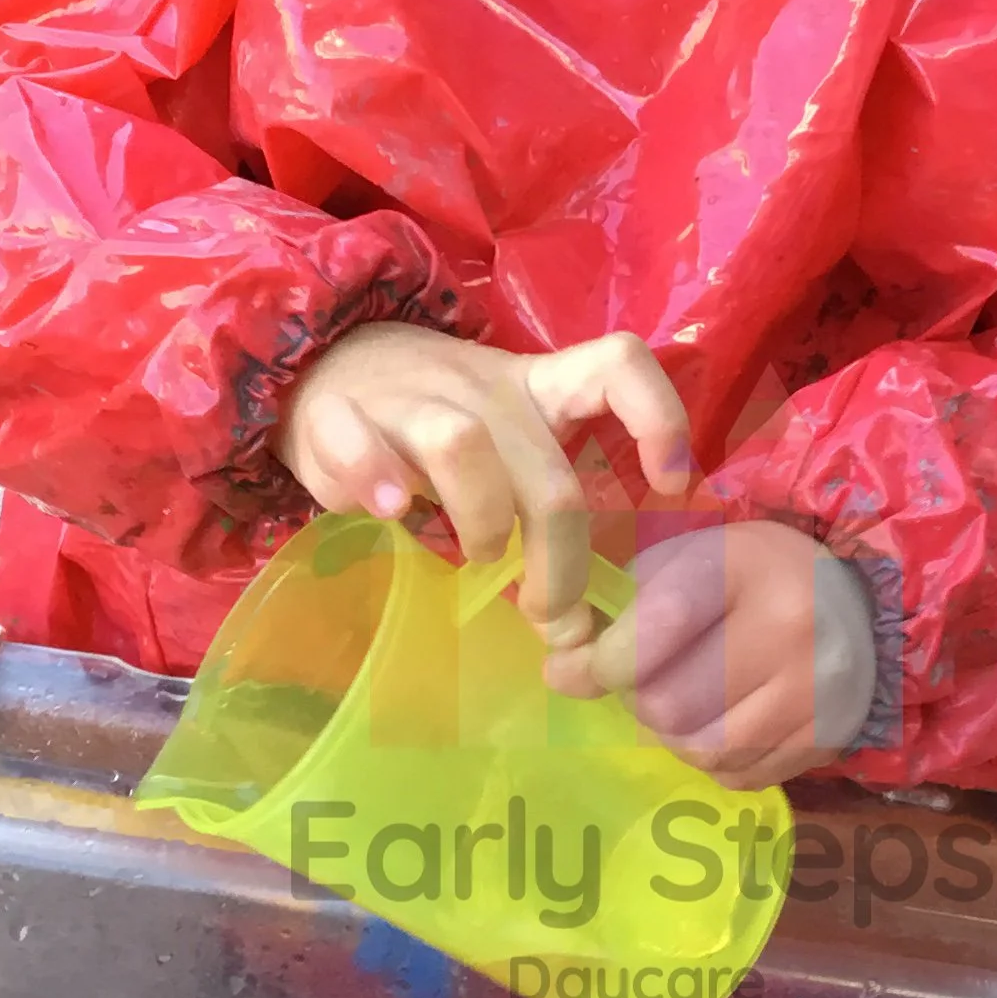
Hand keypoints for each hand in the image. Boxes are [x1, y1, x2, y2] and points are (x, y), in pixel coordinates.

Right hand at [275, 322, 690, 644]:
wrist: (326, 367)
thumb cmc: (434, 425)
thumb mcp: (506, 446)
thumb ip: (540, 517)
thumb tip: (575, 633)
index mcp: (537, 387)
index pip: (616, 364)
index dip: (658, 417)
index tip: (670, 485)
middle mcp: (483, 389)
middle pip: (546, 474)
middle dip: (559, 563)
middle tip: (546, 613)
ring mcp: (409, 399)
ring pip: (463, 447)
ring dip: (483, 522)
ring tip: (477, 557)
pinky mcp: (337, 414)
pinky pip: (358, 443)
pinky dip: (373, 482)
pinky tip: (389, 513)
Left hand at [546, 521, 875, 786]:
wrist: (860, 604)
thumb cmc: (751, 574)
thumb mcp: (688, 561)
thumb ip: (622, 610)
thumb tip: (563, 672)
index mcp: (745, 567)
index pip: (655, 629)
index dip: (603, 661)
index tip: (580, 668)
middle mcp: (788, 631)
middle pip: (669, 705)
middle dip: (638, 701)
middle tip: (645, 684)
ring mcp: (814, 693)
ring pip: (701, 750)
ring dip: (673, 736)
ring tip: (684, 705)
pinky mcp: (825, 740)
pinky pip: (738, 775)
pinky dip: (714, 759)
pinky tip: (722, 723)